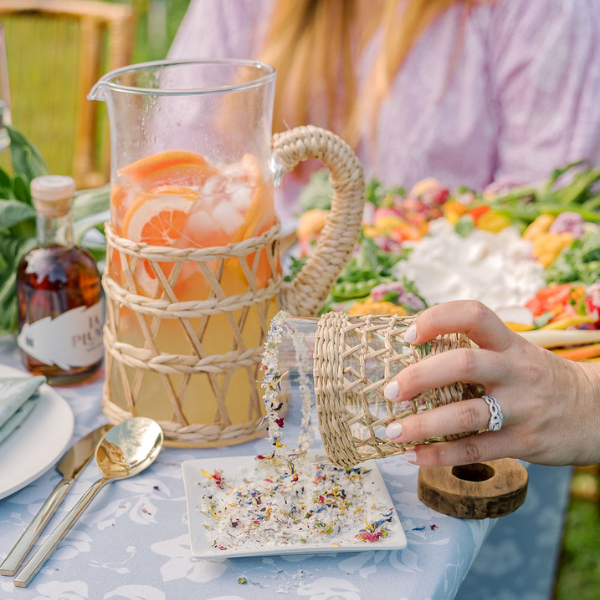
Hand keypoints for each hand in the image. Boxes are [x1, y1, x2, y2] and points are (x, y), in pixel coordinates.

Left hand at [384, 301, 599, 466]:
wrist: (598, 411)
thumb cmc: (541, 380)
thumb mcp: (517, 354)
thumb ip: (478, 352)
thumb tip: (415, 355)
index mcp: (511, 344)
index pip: (474, 315)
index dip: (438, 318)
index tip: (408, 334)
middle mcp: (516, 371)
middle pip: (463, 363)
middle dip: (419, 376)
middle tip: (390, 390)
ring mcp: (521, 408)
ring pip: (465, 413)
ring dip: (421, 424)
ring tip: (392, 431)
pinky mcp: (523, 442)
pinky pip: (474, 449)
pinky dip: (439, 455)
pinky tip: (415, 456)